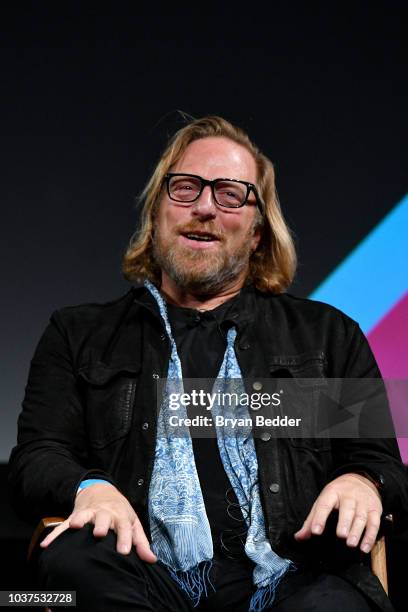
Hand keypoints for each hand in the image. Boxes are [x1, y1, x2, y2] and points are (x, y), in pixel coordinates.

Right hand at [39, 483, 156, 561]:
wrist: (101, 491)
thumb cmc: (120, 512)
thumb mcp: (133, 523)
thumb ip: (141, 542)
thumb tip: (152, 560)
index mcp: (120, 515)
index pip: (124, 526)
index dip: (125, 538)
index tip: (124, 551)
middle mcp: (105, 513)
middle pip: (104, 517)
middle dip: (102, 524)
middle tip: (99, 534)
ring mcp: (89, 514)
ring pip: (84, 516)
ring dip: (80, 520)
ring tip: (76, 526)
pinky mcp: (75, 517)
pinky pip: (63, 526)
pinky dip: (54, 534)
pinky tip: (45, 545)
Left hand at [294, 472, 381, 552]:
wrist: (361, 479)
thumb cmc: (338, 494)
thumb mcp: (323, 501)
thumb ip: (311, 520)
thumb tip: (299, 537)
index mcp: (332, 493)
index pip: (324, 504)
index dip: (319, 518)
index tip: (315, 531)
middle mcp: (348, 496)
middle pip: (347, 509)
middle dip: (344, 522)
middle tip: (341, 536)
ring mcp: (363, 502)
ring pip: (361, 517)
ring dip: (357, 531)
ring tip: (351, 543)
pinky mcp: (375, 510)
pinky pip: (374, 523)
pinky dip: (370, 536)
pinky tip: (365, 547)